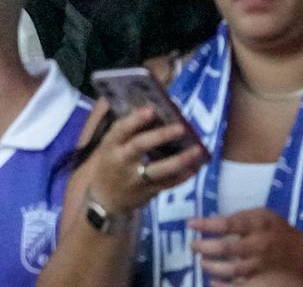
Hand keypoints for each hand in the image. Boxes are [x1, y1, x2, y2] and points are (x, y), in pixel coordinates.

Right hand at [86, 105, 208, 214]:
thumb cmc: (108, 163)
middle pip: (140, 146)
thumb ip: (124, 130)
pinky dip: (183, 176)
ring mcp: (136, 179)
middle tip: (181, 127)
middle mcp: (122, 161)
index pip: (121, 129)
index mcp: (110, 146)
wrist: (105, 198)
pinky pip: (168, 184)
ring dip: (180, 160)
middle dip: (161, 136)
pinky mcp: (148, 192)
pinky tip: (195, 167)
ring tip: (198, 149)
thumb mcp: (107, 146)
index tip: (151, 109)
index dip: (135, 119)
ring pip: (159, 169)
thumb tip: (142, 105)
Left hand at [189, 209, 302, 285]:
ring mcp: (259, 266)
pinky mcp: (260, 282)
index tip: (190, 224)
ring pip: (230, 269)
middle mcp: (257, 246)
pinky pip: (238, 286)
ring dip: (211, 266)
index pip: (227, 224)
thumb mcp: (262, 216)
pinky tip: (213, 281)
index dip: (206, 224)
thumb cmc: (276, 231)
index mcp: (257, 226)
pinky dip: (222, 285)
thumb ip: (240, 217)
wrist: (301, 256)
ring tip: (202, 263)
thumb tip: (210, 223)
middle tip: (194, 246)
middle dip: (204, 247)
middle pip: (226, 248)